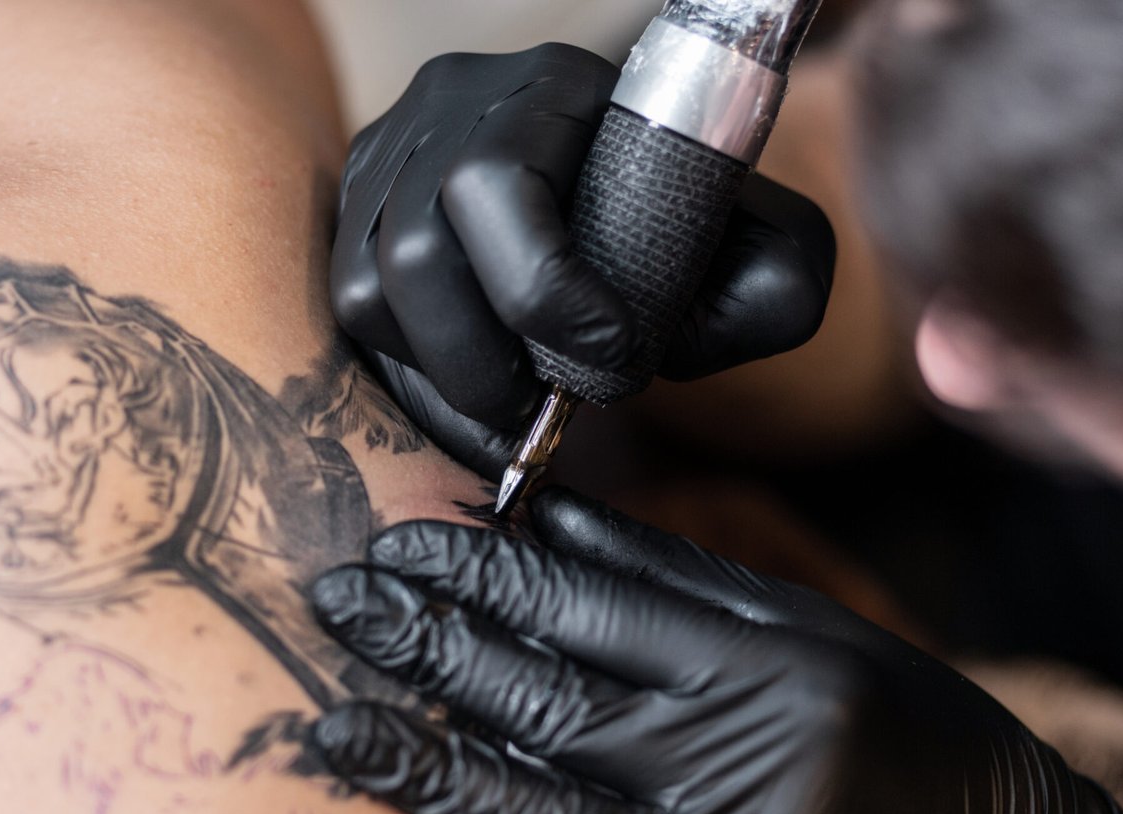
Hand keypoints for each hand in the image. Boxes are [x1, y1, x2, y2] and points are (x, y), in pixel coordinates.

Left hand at [307, 487, 1122, 813]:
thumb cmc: (909, 736)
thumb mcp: (812, 632)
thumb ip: (675, 578)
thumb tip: (541, 514)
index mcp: (760, 666)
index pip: (587, 604)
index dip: (480, 571)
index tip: (398, 545)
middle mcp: (739, 761)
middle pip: (547, 700)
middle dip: (429, 648)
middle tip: (340, 605)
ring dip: (433, 775)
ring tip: (333, 735)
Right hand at [331, 44, 834, 451]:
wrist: (628, 208)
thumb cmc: (685, 231)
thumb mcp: (759, 245)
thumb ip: (776, 283)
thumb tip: (726, 325)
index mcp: (551, 89)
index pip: (498, 183)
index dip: (544, 290)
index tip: (611, 356)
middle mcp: (449, 110)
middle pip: (418, 250)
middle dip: (486, 362)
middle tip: (545, 413)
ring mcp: (388, 162)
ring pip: (368, 291)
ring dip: (443, 379)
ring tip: (511, 414)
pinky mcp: (356, 217)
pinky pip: (346, 312)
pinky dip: (409, 377)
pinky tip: (472, 402)